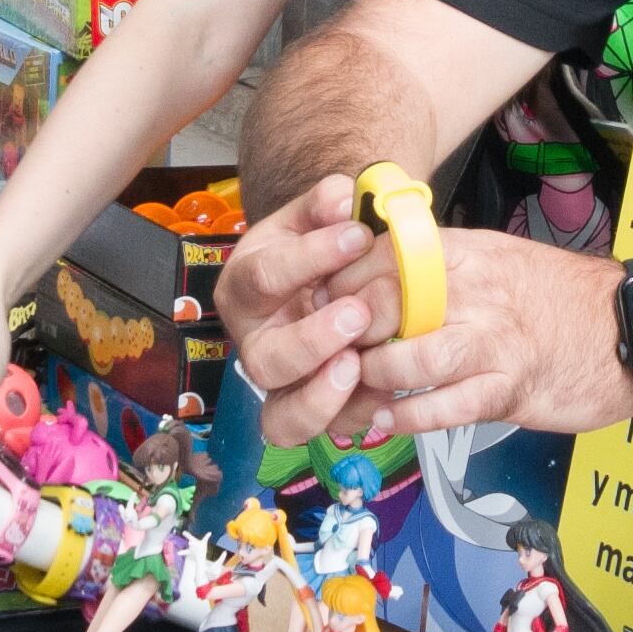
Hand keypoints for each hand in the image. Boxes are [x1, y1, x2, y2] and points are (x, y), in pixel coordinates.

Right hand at [214, 177, 389, 448]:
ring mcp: (281, 385)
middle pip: (264, 360)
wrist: (325, 269)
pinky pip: (322, 432)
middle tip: (359, 313)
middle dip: (312, 340)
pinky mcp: (310, 411)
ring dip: (322, 397)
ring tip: (360, 364)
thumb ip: (328, 202)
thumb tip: (343, 199)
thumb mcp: (318, 214)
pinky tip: (387, 392)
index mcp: (246, 285)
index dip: (310, 257)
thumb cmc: (320, 242)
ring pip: (282, 416)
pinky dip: (353, 418)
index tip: (358, 235)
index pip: (263, 276)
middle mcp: (254, 341)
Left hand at [349, 225, 632, 441]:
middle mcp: (475, 291)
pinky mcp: (509, 388)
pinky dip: (408, 416)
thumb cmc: (558, 297)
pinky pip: (445, 406)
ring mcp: (493, 341)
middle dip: (344, 332)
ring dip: (371, 377)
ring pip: (410, 357)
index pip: (382, 257)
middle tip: (324, 352)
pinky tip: (385, 420)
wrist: (631, 329)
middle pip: (385, 305)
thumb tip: (378, 276)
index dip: (339, 283)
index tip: (319, 305)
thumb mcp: (497, 260)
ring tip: (353, 388)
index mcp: (466, 253)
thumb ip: (442, 266)